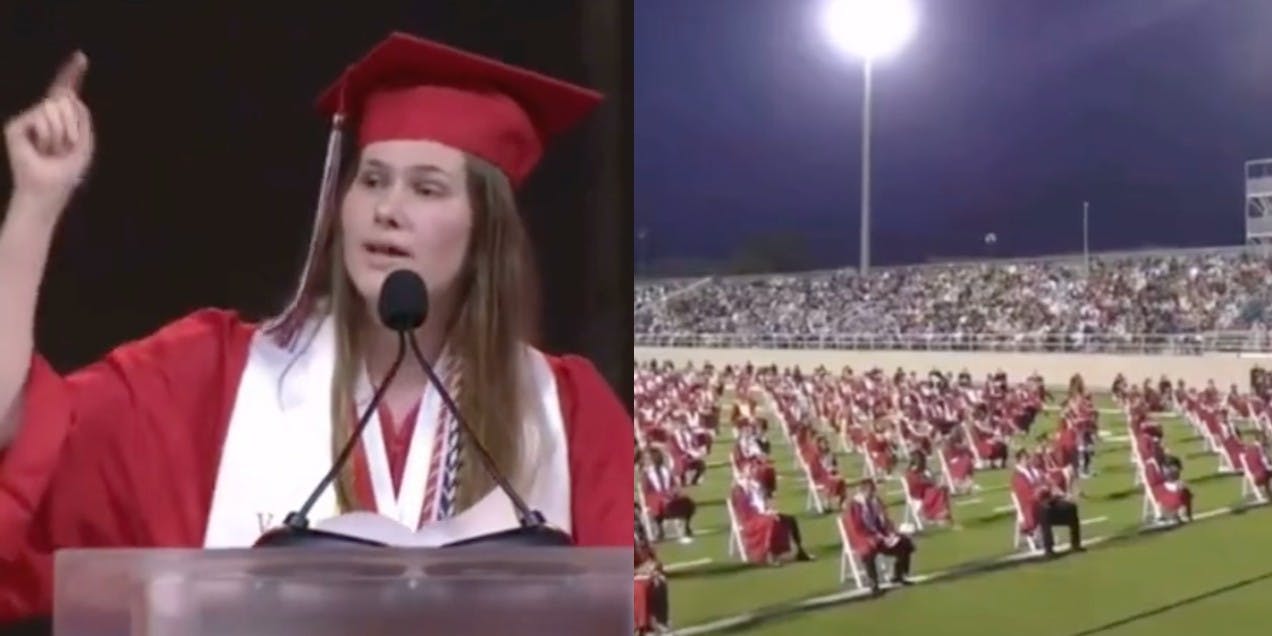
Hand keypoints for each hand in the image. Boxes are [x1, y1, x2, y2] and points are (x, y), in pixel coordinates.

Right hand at [4, 51, 93, 206]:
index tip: (81, 57)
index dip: (73, 74)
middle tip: (64, 148)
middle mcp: (43, 115)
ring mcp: (28, 119)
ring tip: (53, 150)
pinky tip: (40, 148)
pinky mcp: (16, 125)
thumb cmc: (67, 171)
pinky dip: (48, 136)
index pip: (67, 92)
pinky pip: (41, 119)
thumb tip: (68, 97)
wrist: (49, 189)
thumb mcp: (84, 143)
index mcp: (62, 119)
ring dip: (62, 134)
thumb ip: (82, 117)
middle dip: (73, 126)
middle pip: (67, 100)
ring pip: (55, 109)